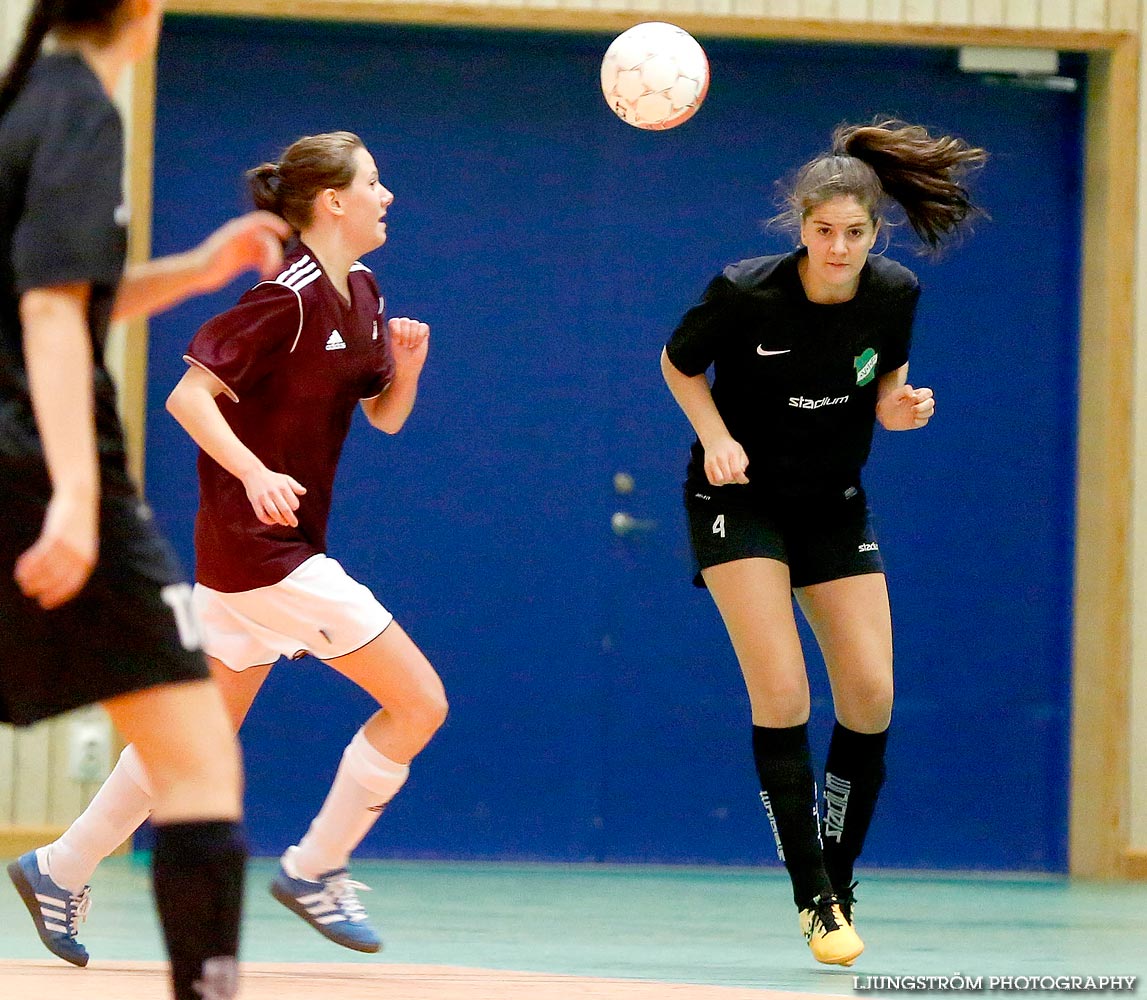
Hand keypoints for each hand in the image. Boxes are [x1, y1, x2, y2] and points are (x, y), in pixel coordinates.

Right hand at [14, 490, 97, 608]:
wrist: (79, 499)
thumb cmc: (78, 525)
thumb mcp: (81, 545)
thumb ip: (74, 561)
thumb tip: (59, 579)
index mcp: (87, 560)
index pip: (72, 585)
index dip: (58, 596)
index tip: (45, 603)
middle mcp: (79, 555)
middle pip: (57, 579)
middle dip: (41, 588)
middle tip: (28, 590)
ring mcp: (67, 545)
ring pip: (46, 568)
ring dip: (31, 577)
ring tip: (21, 581)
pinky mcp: (55, 535)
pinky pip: (39, 555)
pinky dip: (29, 564)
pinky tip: (20, 568)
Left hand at [194, 212, 291, 292]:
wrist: (196, 273)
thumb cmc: (207, 261)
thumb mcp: (224, 246)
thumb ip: (240, 234)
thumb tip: (256, 227)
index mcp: (238, 230)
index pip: (262, 220)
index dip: (276, 224)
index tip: (287, 234)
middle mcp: (243, 237)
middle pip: (267, 239)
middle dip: (274, 252)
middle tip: (274, 269)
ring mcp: (244, 248)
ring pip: (266, 251)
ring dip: (272, 261)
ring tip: (269, 275)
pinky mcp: (243, 260)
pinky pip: (261, 260)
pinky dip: (266, 267)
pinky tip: (264, 277)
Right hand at [240, 466, 306, 526]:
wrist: (253, 473)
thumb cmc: (273, 478)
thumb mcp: (285, 479)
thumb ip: (295, 486)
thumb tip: (304, 492)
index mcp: (283, 487)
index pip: (293, 502)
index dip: (295, 507)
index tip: (293, 508)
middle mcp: (273, 492)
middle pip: (285, 509)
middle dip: (291, 519)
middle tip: (294, 524)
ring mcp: (263, 498)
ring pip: (273, 513)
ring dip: (280, 520)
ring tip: (285, 523)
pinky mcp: (255, 502)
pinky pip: (262, 515)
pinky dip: (268, 521)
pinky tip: (273, 520)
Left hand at [388, 317, 429, 376]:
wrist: (408, 364)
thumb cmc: (399, 355)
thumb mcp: (392, 344)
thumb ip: (394, 332)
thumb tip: (396, 321)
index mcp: (394, 325)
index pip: (395, 321)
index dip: (397, 332)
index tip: (398, 342)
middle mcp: (403, 324)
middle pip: (405, 321)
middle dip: (405, 336)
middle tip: (405, 345)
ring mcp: (414, 326)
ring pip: (414, 323)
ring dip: (413, 337)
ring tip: (411, 345)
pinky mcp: (423, 329)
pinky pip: (423, 326)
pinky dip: (420, 336)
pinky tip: (418, 343)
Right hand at [703, 434, 749, 485]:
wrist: (715, 440)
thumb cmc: (730, 447)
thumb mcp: (740, 451)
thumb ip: (743, 462)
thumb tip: (742, 472)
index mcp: (732, 453)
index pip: (736, 471)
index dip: (742, 479)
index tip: (745, 480)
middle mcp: (721, 458)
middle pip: (728, 478)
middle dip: (734, 480)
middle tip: (736, 476)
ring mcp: (712, 462)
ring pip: (719, 480)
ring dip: (725, 482)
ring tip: (728, 477)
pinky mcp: (706, 466)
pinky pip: (712, 481)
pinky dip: (718, 482)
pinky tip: (722, 477)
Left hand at [877, 384, 934, 429]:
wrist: (884, 414)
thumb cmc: (890, 401)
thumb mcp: (895, 394)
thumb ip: (904, 390)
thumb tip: (912, 394)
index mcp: (918, 394)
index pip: (928, 393)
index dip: (924, 396)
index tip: (915, 399)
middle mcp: (921, 403)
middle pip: (931, 403)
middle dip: (924, 406)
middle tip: (913, 409)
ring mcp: (920, 412)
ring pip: (930, 412)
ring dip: (923, 413)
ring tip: (913, 413)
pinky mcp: (917, 421)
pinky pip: (924, 421)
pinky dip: (920, 421)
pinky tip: (913, 420)